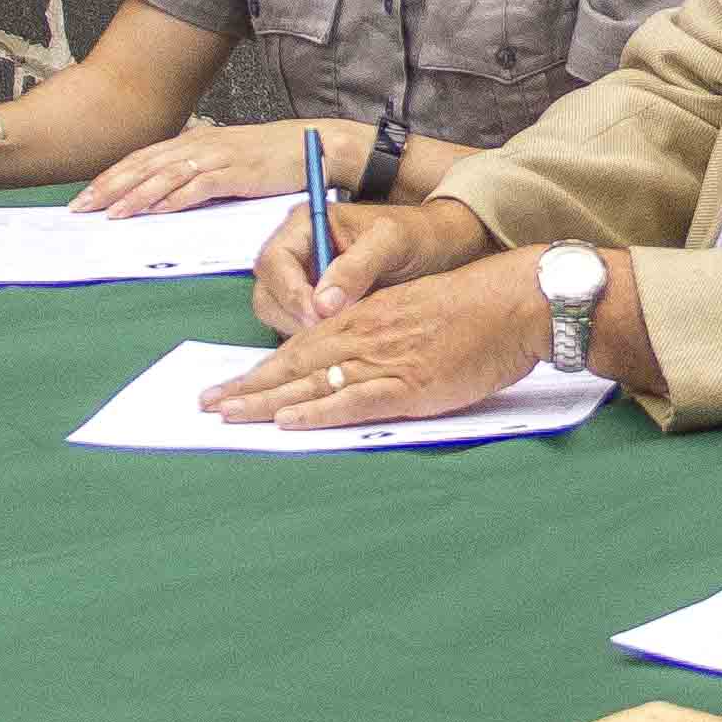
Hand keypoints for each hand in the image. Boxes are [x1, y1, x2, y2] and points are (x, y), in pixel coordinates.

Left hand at [80, 118, 341, 217]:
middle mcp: (200, 145)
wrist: (315, 143)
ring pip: (166, 176)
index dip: (110, 177)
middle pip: (145, 166)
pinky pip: (201, 186)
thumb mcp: (226, 158)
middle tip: (81, 208)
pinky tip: (158, 210)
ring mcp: (219, 157)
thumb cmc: (271, 156)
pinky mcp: (239, 172)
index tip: (84, 197)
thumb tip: (164, 192)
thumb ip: (196, 170)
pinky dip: (177, 198)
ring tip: (111, 214)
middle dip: (109, 187)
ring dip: (135, 196)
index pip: (142, 159)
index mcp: (193, 141)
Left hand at [200, 253, 547, 431]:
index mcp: (364, 316)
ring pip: (311, 381)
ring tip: (229, 416)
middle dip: (248, 386)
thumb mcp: (414, 314)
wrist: (513, 302)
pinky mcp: (408, 383)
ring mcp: (384, 359)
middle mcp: (364, 335)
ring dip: (266, 401)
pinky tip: (289, 420)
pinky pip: (352, 400)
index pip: (300, 344)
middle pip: (293, 364)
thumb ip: (381, 336)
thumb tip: (356, 364)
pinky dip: (317, 411)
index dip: (261, 368)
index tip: (230, 385)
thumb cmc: (472, 309)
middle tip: (208, 405)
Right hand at [251, 195, 489, 334]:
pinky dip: (314, 338)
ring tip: (342, 335)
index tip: (318, 318)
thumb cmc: (417, 234)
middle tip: (330, 334)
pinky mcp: (314, 301)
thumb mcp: (391, 242)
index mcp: (305, 224)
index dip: (290, 294)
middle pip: (268, 292)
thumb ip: (357, 267)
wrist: (439, 246)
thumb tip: (322, 303)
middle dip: (293, 317)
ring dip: (302, 331)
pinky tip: (342, 340)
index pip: (272, 263)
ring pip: (278, 313)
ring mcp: (303, 277)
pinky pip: (298, 325)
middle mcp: (296, 250)